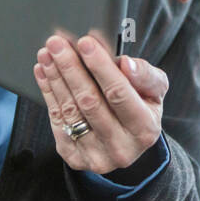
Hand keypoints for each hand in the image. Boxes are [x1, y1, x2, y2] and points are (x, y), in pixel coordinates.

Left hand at [33, 30, 167, 175]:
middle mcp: (121, 147)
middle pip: (89, 101)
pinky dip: (49, 93)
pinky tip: (45, 73)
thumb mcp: (154, 91)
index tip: (85, 43)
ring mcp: (96, 155)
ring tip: (47, 54)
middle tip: (57, 44)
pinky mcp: (74, 157)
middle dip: (70, 68)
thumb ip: (145, 75)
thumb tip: (126, 64)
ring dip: (55, 78)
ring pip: (70, 111)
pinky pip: (57, 121)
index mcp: (145, 129)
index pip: (119, 93)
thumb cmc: (141, 110)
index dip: (100, 67)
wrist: (128, 144)